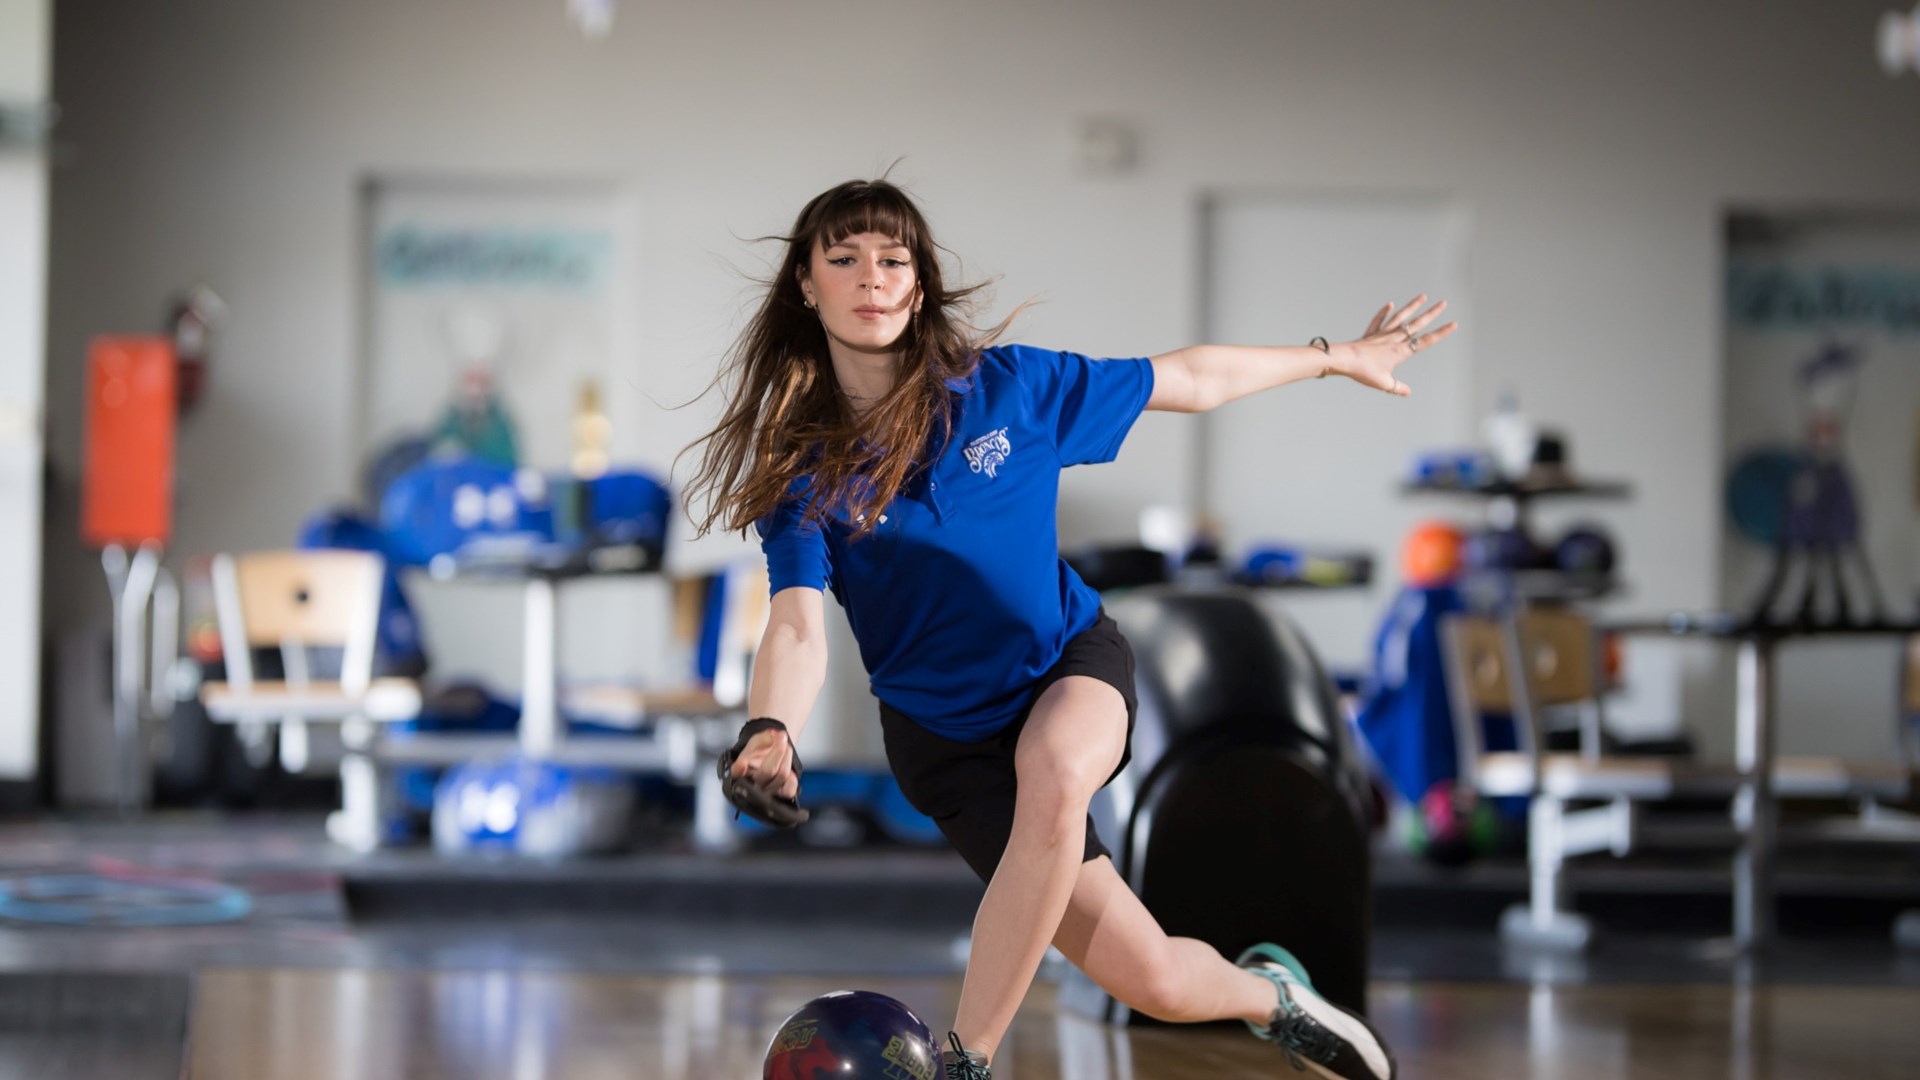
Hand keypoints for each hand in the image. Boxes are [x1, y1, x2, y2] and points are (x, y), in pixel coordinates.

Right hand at [729, 728, 797, 799]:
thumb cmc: (759, 750)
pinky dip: (792, 777)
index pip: (737, 772)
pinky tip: (788, 770)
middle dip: (778, 750)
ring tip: (785, 747)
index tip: (742, 763)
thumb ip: (766, 736)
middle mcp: (751, 785)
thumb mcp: (758, 739)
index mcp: (740, 771)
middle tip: (782, 736)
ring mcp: (766, 791)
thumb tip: (777, 735)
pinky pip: (790, 789)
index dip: (740, 769)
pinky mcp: (780, 795)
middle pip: (767, 770)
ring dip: (787, 756)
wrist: (769, 755)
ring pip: (782, 774)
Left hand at [1333, 294, 1457, 396]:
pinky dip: (1384, 313)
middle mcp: (1393, 339)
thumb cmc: (1363, 371)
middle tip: (1443, 303)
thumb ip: (1397, 387)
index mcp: (1400, 351)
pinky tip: (1390, 305)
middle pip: (1416, 324)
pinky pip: (1378, 321)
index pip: (1425, 341)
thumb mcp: (1384, 383)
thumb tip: (1408, 392)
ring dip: (1412, 306)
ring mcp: (1382, 334)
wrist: (1344, 359)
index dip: (1441, 333)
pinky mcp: (1370, 334)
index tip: (1453, 324)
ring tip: (1423, 296)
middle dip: (1431, 314)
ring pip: (1400, 317)